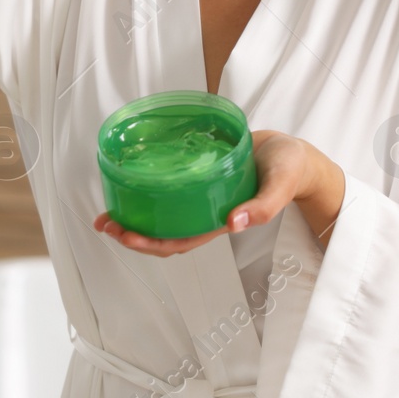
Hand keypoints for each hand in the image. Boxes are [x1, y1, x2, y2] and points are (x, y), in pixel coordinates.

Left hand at [93, 130, 317, 256]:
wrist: (295, 154)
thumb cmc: (289, 170)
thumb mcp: (280, 185)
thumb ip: (264, 205)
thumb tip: (235, 222)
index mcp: (220, 219)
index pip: (179, 241)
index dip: (150, 243)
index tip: (124, 234)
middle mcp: (205, 210)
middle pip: (163, 232)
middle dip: (131, 231)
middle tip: (104, 221)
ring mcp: (201, 194)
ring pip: (162, 212)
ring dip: (135, 212)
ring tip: (108, 206)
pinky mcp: (201, 174)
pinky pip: (170, 186)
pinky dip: (148, 185)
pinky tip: (132, 175)